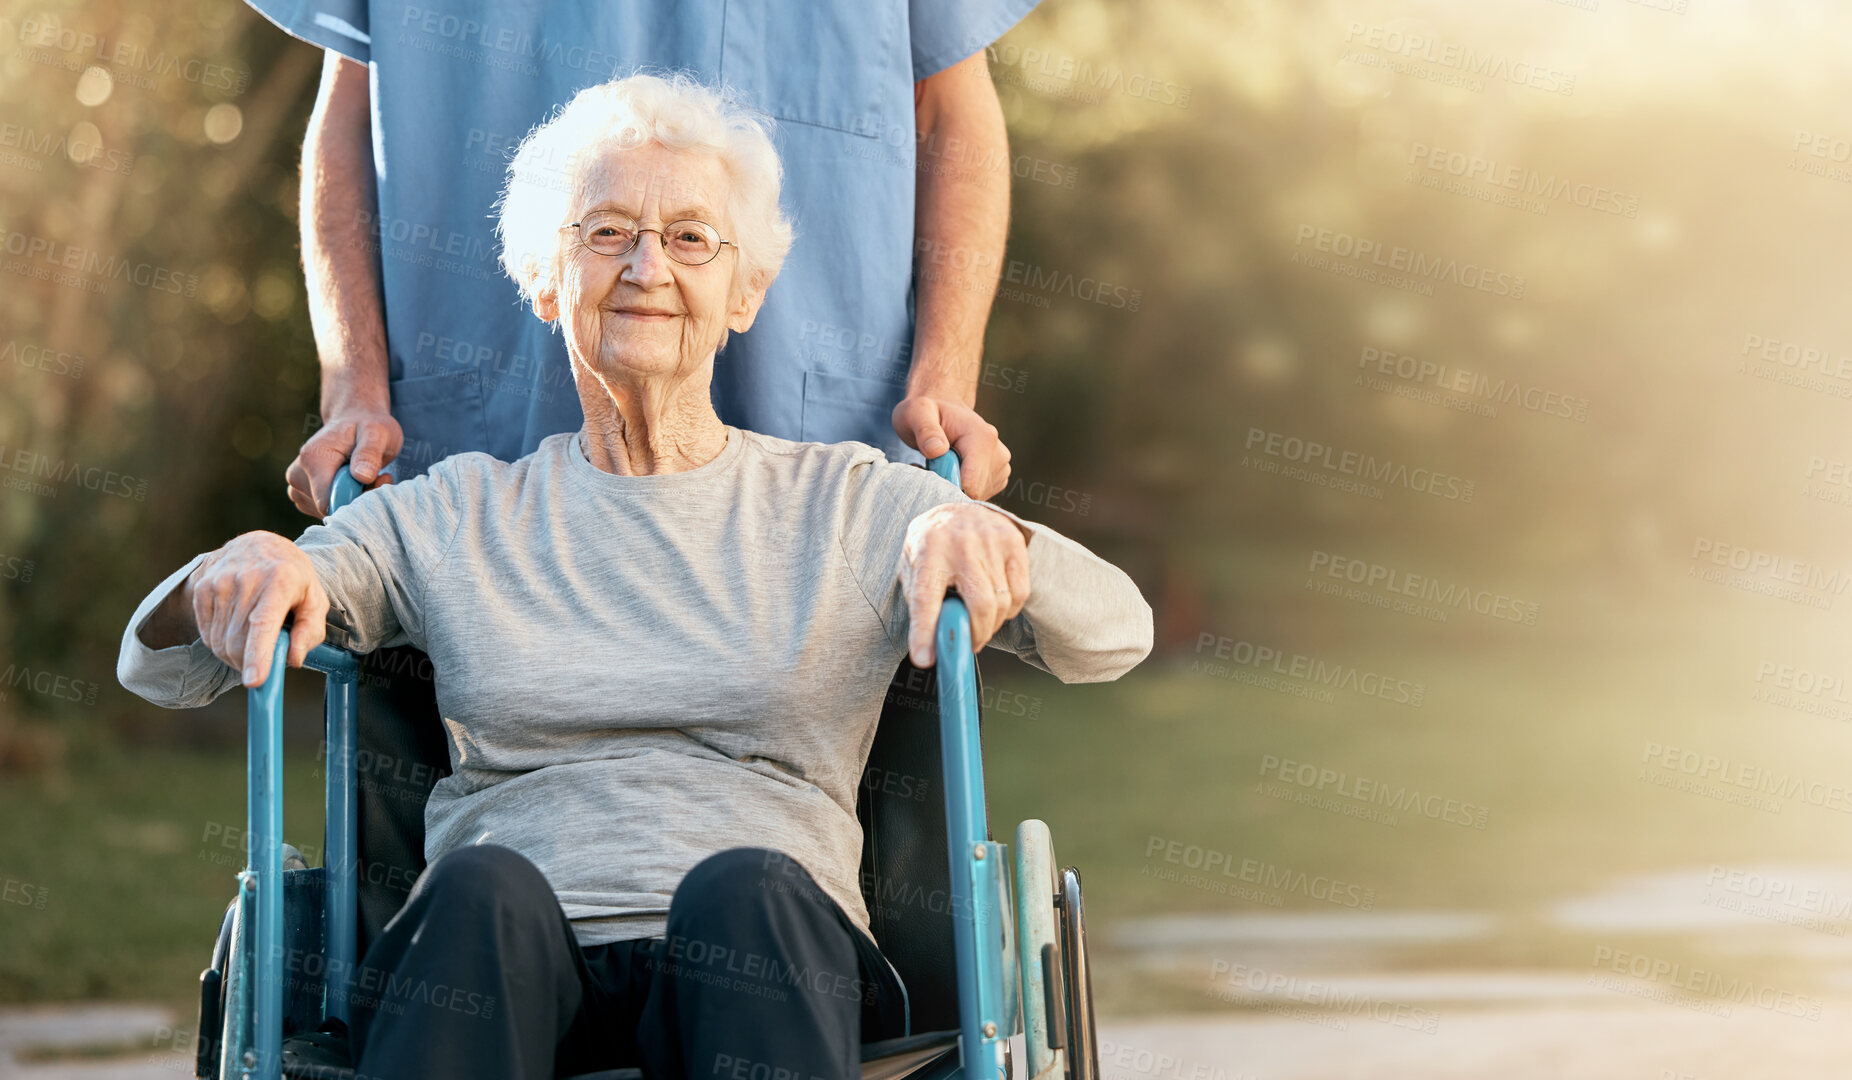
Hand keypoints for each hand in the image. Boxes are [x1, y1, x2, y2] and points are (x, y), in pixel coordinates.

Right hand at [184, 532, 329, 686]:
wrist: (258, 545)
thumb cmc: (292, 578)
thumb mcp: (314, 599)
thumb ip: (310, 630)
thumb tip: (293, 660)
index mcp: (280, 580)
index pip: (263, 624)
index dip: (258, 655)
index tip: (254, 681)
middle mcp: (246, 579)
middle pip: (238, 641)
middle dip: (249, 664)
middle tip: (262, 665)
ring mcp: (219, 582)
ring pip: (220, 641)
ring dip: (235, 655)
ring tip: (252, 643)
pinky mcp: (202, 588)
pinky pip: (207, 634)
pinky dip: (221, 643)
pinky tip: (236, 630)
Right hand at [285, 408, 401, 517]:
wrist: (355, 420)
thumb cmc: (367, 426)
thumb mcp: (377, 433)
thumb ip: (369, 453)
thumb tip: (362, 477)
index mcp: (311, 459)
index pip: (329, 503)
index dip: (356, 500)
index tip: (378, 482)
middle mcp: (297, 475)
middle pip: (329, 509)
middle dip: (358, 499)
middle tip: (379, 477)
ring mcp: (296, 487)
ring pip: (329, 512)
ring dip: (354, 501)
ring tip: (368, 477)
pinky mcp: (302, 496)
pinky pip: (326, 511)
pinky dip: (345, 502)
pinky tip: (356, 484)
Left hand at [892, 395, 1010, 499]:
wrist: (942, 407)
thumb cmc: (927, 410)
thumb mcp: (916, 413)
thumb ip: (925, 430)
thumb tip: (937, 450)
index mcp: (983, 438)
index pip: (971, 484)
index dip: (947, 487)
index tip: (930, 474)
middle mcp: (998, 453)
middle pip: (973, 493)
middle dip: (948, 486)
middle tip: (930, 467)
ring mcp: (1001, 466)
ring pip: (975, 496)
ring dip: (954, 487)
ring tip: (940, 465)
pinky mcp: (998, 476)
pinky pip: (979, 494)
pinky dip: (962, 488)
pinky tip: (951, 471)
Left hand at [901, 503, 1030, 667]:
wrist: (954, 509)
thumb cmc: (930, 547)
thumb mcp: (912, 569)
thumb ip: (920, 605)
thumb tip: (933, 649)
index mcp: (928, 549)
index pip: (926, 598)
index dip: (926, 632)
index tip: (925, 659)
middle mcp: (961, 543)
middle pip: (979, 605)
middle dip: (975, 635)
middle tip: (967, 645)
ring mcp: (992, 540)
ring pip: (1002, 603)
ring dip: (991, 625)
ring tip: (978, 623)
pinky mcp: (1014, 542)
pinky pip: (1020, 593)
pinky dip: (1009, 610)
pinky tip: (996, 605)